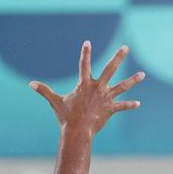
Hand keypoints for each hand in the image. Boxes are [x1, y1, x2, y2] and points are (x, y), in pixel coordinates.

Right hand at [30, 41, 144, 134]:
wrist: (77, 131)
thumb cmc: (65, 116)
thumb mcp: (54, 102)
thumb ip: (44, 91)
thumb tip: (30, 84)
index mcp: (84, 84)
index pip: (84, 64)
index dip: (85, 52)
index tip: (87, 42)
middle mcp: (97, 87)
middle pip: (110, 68)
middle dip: (118, 57)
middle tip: (126, 47)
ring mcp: (105, 98)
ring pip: (122, 86)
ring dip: (133, 80)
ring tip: (142, 74)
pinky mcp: (110, 109)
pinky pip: (122, 106)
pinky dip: (129, 105)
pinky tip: (138, 104)